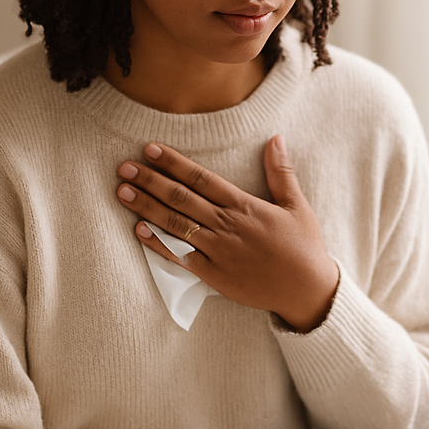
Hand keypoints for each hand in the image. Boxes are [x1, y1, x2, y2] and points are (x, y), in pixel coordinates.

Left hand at [116, 136, 338, 331]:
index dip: (173, 162)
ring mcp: (218, 251)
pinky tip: (138, 229)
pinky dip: (158, 243)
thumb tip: (275, 138)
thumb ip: (281, 172)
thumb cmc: (303, 246)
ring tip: (122, 192)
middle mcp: (227, 225)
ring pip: (175, 224)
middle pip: (181, 198)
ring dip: (146, 206)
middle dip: (150, 180)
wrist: (307, 290)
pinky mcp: (214, 275)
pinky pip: (180, 256)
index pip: (201, 178)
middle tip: (124, 167)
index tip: (150, 149)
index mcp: (244, 205)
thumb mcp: (297, 205)